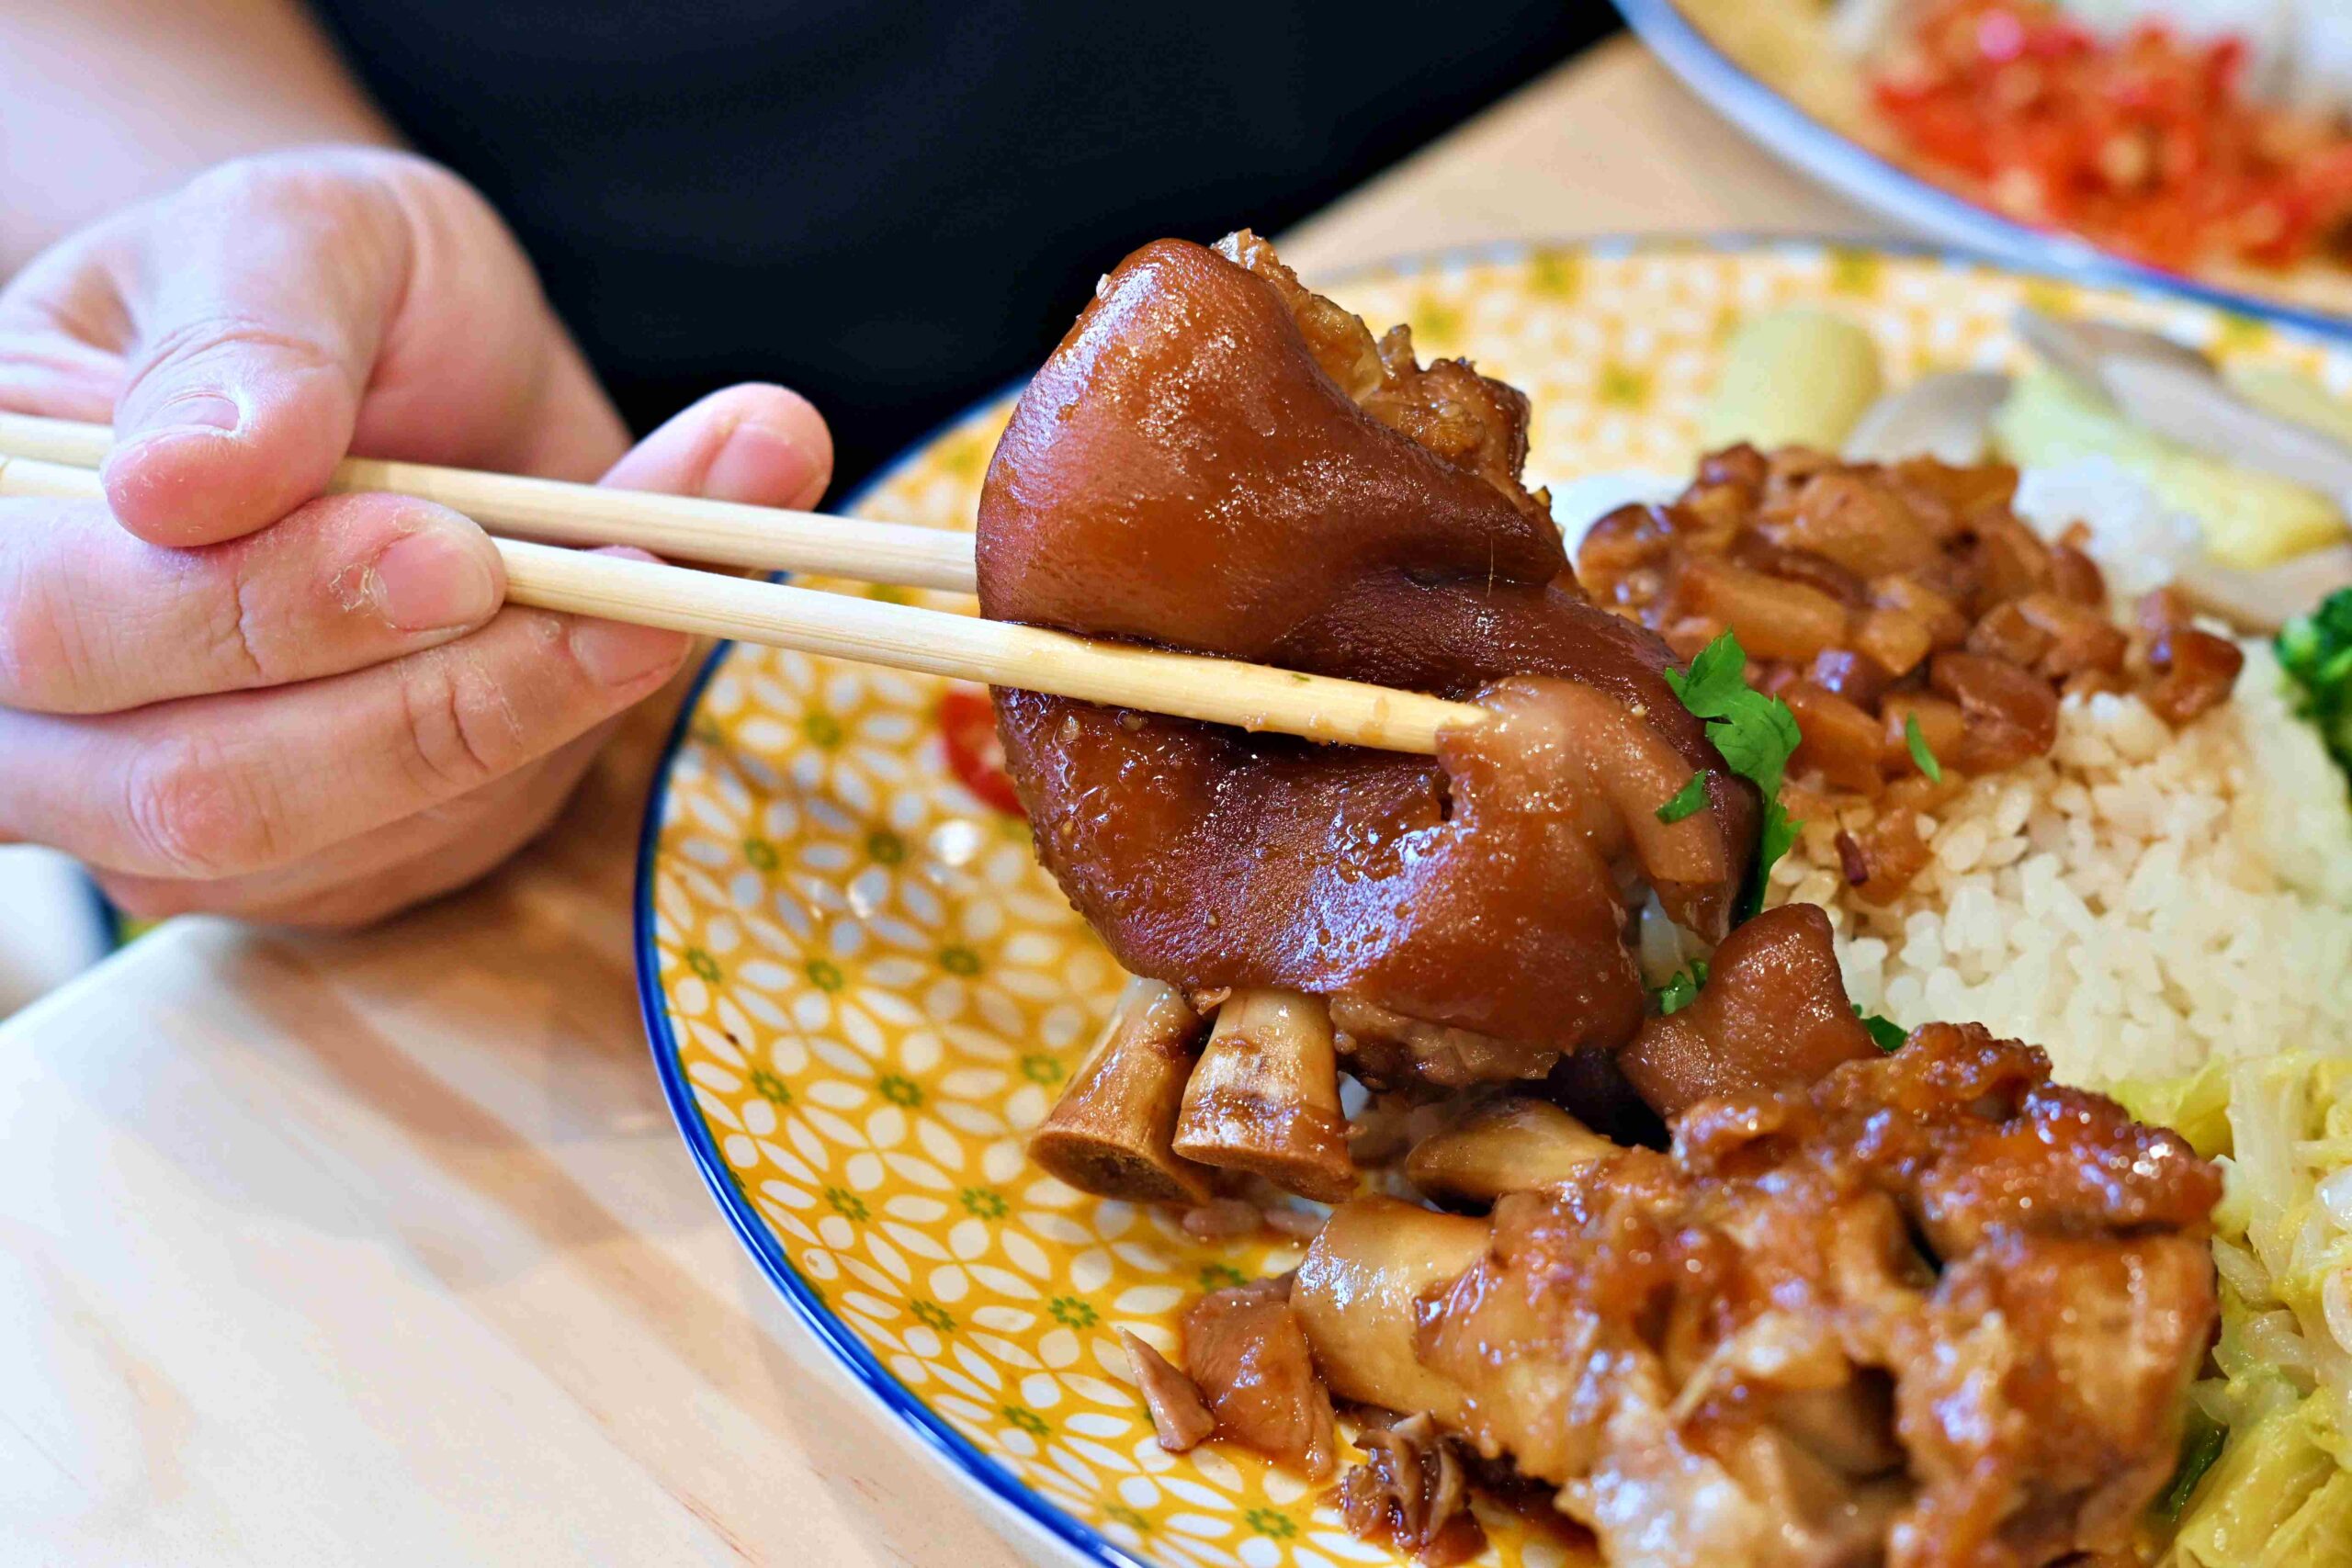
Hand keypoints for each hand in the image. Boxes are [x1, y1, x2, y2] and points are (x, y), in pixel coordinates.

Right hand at [0, 148, 832, 924]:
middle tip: (632, 583)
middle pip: (210, 789)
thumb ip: (243, 338)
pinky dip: (585, 726)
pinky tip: (675, 600)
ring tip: (694, 562)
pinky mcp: (336, 860)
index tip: (458, 546)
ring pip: (362, 835)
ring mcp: (181, 817)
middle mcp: (48, 713)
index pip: (74, 626)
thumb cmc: (318, 288)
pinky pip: (459, 840)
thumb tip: (184, 482)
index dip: (271, 607)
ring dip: (554, 705)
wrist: (399, 364)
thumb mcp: (292, 233)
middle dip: (442, 697)